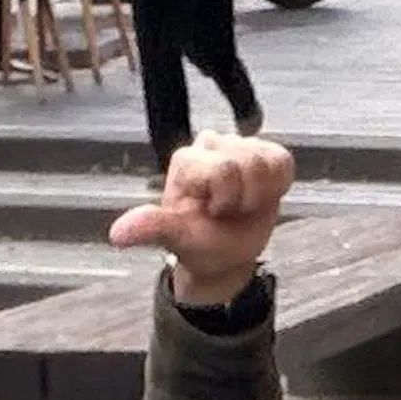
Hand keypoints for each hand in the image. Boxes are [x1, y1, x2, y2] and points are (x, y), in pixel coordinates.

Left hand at [112, 132, 293, 309]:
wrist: (225, 255)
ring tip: (243, 206)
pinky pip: (283, 163)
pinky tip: (260, 196)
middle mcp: (211, 144)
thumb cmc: (199, 243)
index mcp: (187, 159)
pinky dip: (278, 187)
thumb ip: (151, 228)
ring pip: (267, 163)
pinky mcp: (265, 152)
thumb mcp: (175, 237)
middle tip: (228, 212)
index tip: (212, 213)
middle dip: (244, 198)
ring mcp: (239, 145)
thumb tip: (117, 236)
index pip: (224, 169)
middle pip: (248, 163)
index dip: (226, 200)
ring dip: (260, 195)